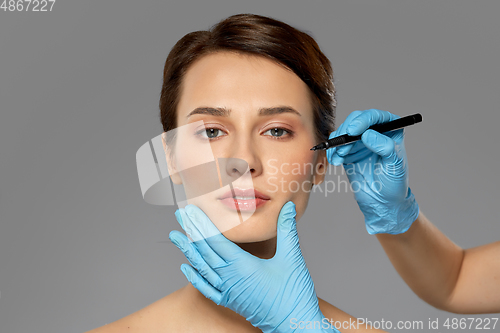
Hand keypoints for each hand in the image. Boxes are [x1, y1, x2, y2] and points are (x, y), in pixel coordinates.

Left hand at [169, 201, 338, 331]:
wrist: (294, 326)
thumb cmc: (293, 295)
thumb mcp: (292, 258)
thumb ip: (287, 230)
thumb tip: (288, 207)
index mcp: (242, 266)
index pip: (215, 240)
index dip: (202, 223)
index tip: (191, 210)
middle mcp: (230, 278)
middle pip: (204, 251)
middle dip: (191, 231)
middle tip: (180, 215)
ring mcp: (228, 291)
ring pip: (202, 268)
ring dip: (188, 251)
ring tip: (175, 236)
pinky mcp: (230, 301)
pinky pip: (206, 289)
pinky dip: (195, 277)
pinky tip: (186, 268)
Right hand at [327, 109, 418, 233]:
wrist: (382, 201)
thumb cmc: (394, 183)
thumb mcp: (394, 165)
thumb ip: (385, 147)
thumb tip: (368, 134)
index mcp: (391, 130)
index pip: (376, 117)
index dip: (363, 120)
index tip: (353, 131)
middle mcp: (375, 132)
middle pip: (356, 120)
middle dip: (347, 131)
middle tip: (342, 145)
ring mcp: (360, 141)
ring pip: (344, 130)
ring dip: (338, 142)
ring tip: (339, 157)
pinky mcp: (349, 151)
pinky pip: (336, 144)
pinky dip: (332, 150)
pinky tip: (335, 160)